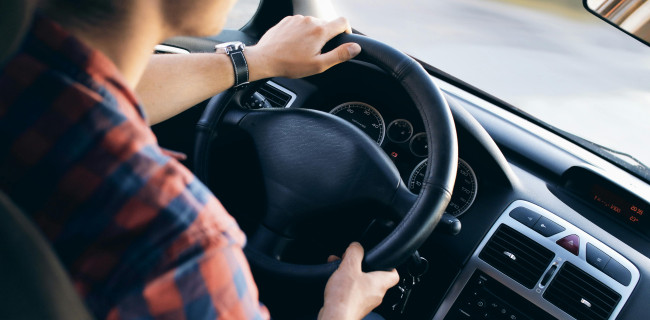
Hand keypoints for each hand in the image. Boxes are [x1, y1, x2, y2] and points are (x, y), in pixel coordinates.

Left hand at [245, 15, 361, 79]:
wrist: (264, 59)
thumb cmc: (290, 64)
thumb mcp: (318, 65)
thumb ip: (339, 55)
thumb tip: (355, 48)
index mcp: (320, 31)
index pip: (343, 22)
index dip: (347, 31)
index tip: (342, 40)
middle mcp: (310, 20)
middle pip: (327, 24)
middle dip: (326, 37)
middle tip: (317, 53)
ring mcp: (297, 19)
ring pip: (313, 24)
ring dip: (313, 35)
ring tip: (303, 50)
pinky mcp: (287, 20)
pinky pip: (300, 24)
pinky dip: (301, 33)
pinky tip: (294, 45)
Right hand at [318, 242, 399, 319]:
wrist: (335, 318)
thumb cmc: (345, 298)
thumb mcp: (349, 267)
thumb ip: (354, 253)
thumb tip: (356, 246)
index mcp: (380, 283)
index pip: (394, 274)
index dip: (389, 264)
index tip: (381, 259)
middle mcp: (376, 294)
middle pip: (374, 277)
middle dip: (361, 267)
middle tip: (351, 261)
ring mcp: (366, 303)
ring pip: (361, 284)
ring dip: (351, 275)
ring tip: (339, 269)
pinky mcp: (355, 308)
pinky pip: (353, 293)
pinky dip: (345, 285)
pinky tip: (334, 282)